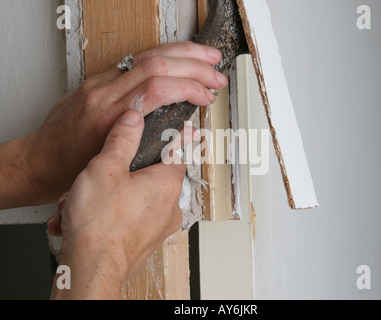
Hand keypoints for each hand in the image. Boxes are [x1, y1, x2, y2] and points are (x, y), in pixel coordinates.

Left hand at [11, 42, 226, 206]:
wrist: (38, 158)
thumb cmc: (68, 166)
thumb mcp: (113, 163)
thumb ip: (149, 146)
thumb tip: (184, 135)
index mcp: (108, 116)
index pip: (156, 88)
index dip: (189, 87)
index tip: (207, 96)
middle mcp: (104, 93)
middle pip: (156, 64)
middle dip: (194, 65)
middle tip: (216, 75)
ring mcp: (100, 83)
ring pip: (147, 55)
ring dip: (182, 53)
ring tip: (207, 58)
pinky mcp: (99, 80)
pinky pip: (136, 59)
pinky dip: (164, 57)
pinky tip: (179, 59)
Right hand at [50, 110, 189, 299]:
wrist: (90, 270)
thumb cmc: (100, 224)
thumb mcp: (106, 167)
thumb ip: (122, 138)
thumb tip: (133, 119)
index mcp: (167, 184)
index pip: (178, 151)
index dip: (174, 137)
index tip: (181, 129)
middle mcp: (169, 206)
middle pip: (150, 175)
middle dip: (121, 173)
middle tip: (99, 176)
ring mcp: (158, 227)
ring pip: (135, 198)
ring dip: (109, 196)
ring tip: (85, 201)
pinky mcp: (144, 241)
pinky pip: (129, 218)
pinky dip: (109, 215)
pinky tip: (87, 218)